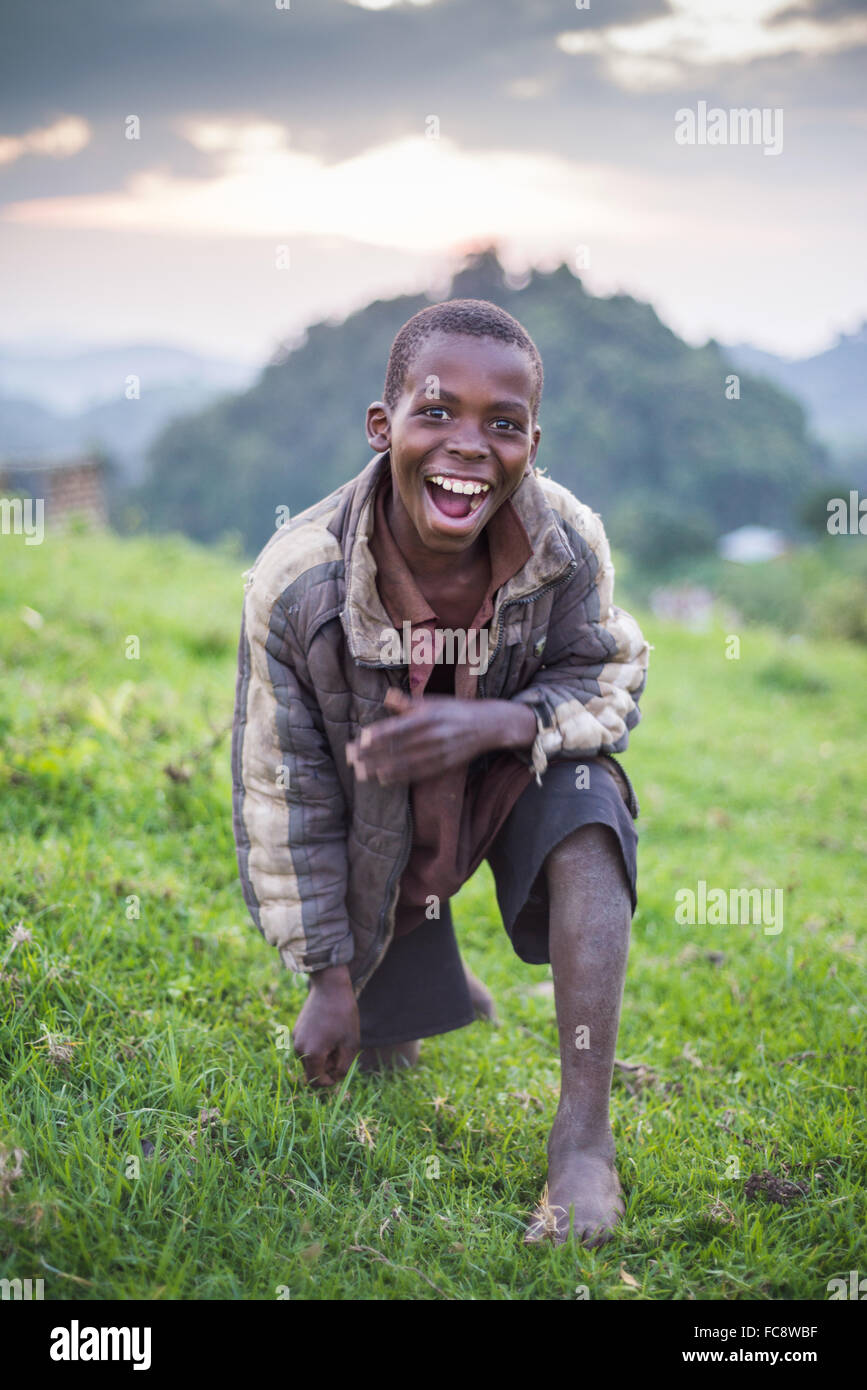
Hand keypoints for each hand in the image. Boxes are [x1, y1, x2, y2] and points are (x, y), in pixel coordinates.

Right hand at [292, 964, 358, 1086]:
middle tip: (342, 1048)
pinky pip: (307, 1045)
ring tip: (336, 1038)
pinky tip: (329, 1030)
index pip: (316, 1082)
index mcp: (312, 1053)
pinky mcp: (297, 1029)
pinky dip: (317, 1045)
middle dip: (328, 1066)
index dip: (331, 1081)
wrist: (330, 986)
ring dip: (323, 1055)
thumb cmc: (343, 1014)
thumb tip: (335, 1077)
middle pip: (313, 1070)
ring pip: (310, 1058)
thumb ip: (344, 1066)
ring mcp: (296, 1037)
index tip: (342, 1068)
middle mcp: (299, 1048)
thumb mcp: (351, 1043)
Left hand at [345, 688, 478, 785]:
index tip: (360, 739)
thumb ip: (408, 702)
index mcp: (429, 716)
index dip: (379, 734)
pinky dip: (399, 777)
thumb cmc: (455, 710)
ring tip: (360, 772)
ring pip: (405, 763)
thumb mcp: (434, 701)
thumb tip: (387, 697)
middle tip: (350, 758)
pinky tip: (383, 778)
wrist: (489, 725)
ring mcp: (439, 752)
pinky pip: (418, 773)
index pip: (399, 727)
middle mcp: (434, 735)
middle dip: (372, 754)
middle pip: (398, 747)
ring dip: (380, 768)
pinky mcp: (444, 765)